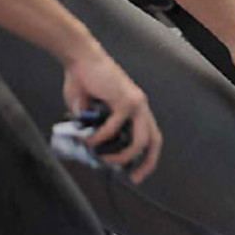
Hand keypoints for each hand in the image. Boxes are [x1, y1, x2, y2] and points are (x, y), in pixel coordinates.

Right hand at [62, 45, 160, 183]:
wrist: (81, 57)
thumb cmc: (84, 80)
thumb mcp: (88, 110)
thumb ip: (91, 127)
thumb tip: (89, 149)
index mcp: (137, 108)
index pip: (151, 137)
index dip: (147, 157)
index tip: (136, 173)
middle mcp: (141, 106)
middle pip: (153, 141)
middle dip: (146, 163)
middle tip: (132, 177)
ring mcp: (136, 103)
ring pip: (138, 140)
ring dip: (121, 156)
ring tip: (103, 159)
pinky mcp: (124, 100)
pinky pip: (115, 128)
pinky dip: (101, 138)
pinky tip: (89, 141)